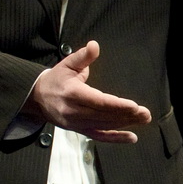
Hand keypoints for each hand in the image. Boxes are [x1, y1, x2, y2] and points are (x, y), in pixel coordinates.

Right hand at [23, 40, 152, 143]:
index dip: (116, 105)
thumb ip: (82, 56)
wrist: (37, 99)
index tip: (134, 105)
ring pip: (104, 125)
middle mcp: (73, 111)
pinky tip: (132, 137)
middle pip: (104, 115)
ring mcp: (76, 124)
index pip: (97, 101)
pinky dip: (116, 138)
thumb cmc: (56, 79)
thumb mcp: (66, 64)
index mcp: (71, 93)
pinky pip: (99, 136)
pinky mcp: (79, 130)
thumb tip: (95, 45)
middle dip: (126, 115)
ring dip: (126, 124)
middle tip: (146, 113)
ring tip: (144, 119)